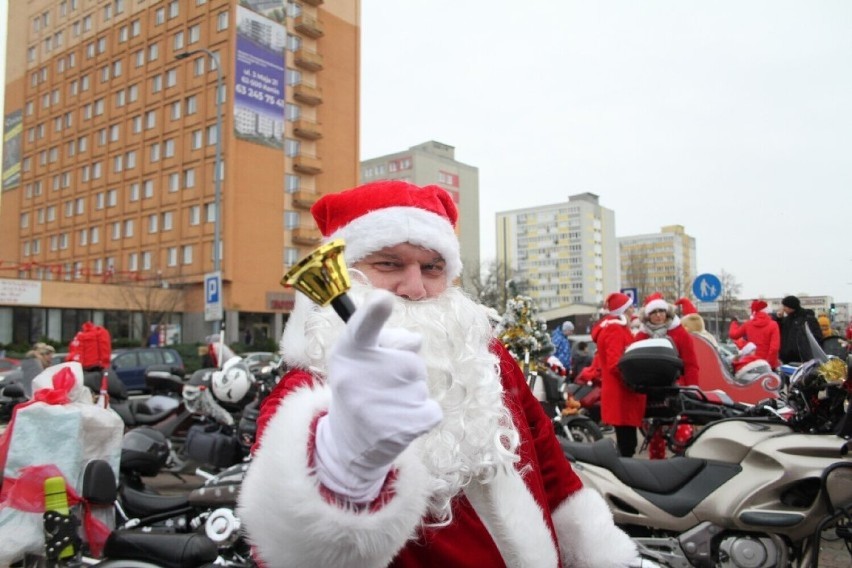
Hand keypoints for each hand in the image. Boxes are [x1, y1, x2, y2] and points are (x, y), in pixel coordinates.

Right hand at [314, 290, 442, 502]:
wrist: (350, 445)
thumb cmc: (360, 387)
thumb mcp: (358, 357)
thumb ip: (385, 340)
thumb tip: (415, 342)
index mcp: (347, 353)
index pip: (361, 329)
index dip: (373, 313)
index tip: (383, 299)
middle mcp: (358, 378)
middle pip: (410, 358)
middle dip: (403, 368)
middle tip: (380, 386)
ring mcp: (379, 406)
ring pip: (420, 383)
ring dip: (410, 392)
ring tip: (386, 406)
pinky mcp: (401, 429)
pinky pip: (432, 409)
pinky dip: (423, 415)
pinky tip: (400, 422)